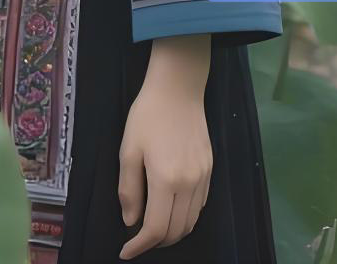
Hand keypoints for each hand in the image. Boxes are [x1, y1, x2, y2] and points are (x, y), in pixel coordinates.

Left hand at [117, 73, 212, 255]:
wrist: (178, 89)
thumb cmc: (147, 115)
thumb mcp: (128, 149)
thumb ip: (129, 189)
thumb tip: (131, 222)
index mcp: (166, 179)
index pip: (156, 228)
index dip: (140, 245)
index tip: (126, 251)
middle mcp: (189, 184)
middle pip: (177, 231)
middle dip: (156, 242)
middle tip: (138, 240)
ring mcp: (203, 178)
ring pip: (191, 222)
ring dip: (173, 233)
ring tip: (154, 228)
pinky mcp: (210, 171)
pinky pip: (199, 206)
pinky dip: (185, 217)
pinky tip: (172, 209)